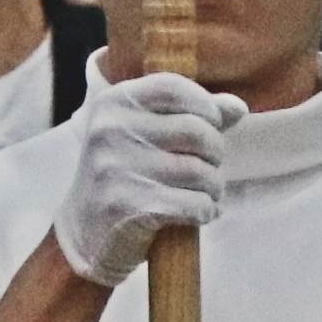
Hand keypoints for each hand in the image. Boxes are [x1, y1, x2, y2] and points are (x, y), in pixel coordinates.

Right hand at [51, 71, 237, 287]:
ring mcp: (117, 168)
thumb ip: (191, 116)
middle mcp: (111, 130)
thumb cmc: (124, 177)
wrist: (83, 234)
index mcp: (114, 103)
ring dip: (213, 188)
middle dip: (215, 153)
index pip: (173, 87)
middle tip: (208, 168)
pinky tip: (199, 213)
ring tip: (205, 195)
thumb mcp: (146, 137)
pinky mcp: (129, 206)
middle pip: (196, 130)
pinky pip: (193, 204)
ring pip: (199, 171)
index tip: (211, 126)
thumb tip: (238, 108)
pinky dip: (205, 211)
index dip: (205, 106)